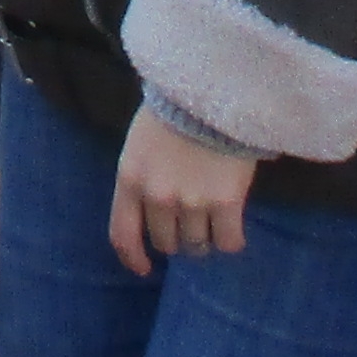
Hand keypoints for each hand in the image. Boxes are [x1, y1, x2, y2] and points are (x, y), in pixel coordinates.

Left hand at [105, 105, 257, 277]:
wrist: (212, 88)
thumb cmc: (174, 108)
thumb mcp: (141, 142)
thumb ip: (142, 177)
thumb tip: (152, 211)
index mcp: (131, 179)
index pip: (123, 234)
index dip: (133, 258)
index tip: (144, 268)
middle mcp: (157, 197)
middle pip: (166, 242)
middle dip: (177, 238)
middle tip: (189, 223)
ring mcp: (191, 202)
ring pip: (196, 244)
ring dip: (204, 239)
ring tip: (213, 222)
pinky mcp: (225, 202)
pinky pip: (228, 241)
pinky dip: (231, 240)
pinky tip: (233, 230)